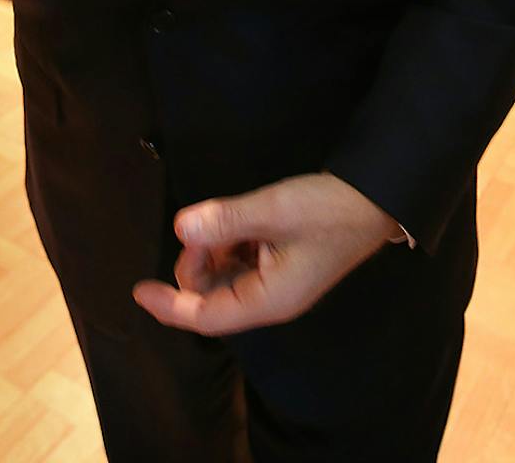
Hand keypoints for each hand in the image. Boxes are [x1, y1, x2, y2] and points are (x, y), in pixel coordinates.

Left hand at [133, 173, 397, 335]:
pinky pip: (238, 263)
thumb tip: (181, 227)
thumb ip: (225, 221)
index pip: (205, 315)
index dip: (169, 304)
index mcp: (268, 300)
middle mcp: (269, 300)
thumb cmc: (329, 210)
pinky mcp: (280, 266)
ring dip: (211, 251)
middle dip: (196, 262)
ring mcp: (275, 284)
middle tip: (206, 223)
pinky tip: (237, 220)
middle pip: (210, 296)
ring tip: (224, 217)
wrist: (376, 200)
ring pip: (222, 278)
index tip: (138, 290)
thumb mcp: (274, 211)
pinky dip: (227, 244)